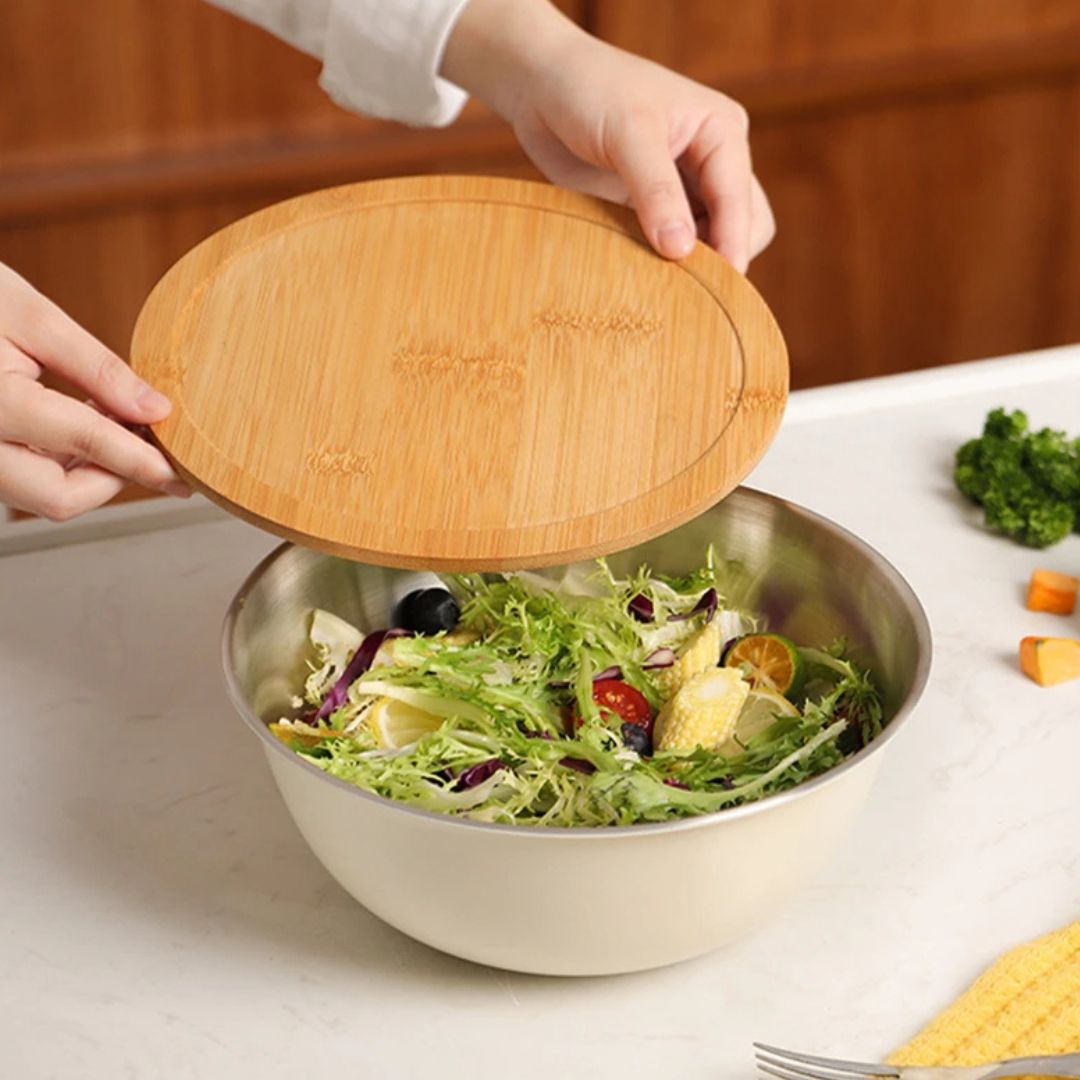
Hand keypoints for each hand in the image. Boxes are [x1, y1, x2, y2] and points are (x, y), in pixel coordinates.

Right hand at [0, 263, 187, 520]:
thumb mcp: (30, 316)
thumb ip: (97, 368)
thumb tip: (157, 409)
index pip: (85, 444)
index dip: (142, 461)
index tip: (182, 472)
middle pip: (60, 497)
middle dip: (113, 477)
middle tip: (148, 441)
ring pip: (41, 496)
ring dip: (90, 472)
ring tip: (112, 420)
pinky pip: (22, 481)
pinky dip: (61, 465)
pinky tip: (81, 425)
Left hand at [442, 0, 774, 269]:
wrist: (541, 89)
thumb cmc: (589, 91)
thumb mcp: (627, 133)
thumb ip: (655, 191)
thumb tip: (682, 250)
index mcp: (722, 132)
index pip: (740, 200)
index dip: (732, 244)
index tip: (719, 287)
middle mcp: (712, 161)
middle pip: (742, 226)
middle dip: (722, 256)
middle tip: (687, 288)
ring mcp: (684, 187)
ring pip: (713, 241)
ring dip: (695, 265)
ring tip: (664, 284)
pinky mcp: (653, 208)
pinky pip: (674, 246)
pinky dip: (666, 264)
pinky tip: (644, 275)